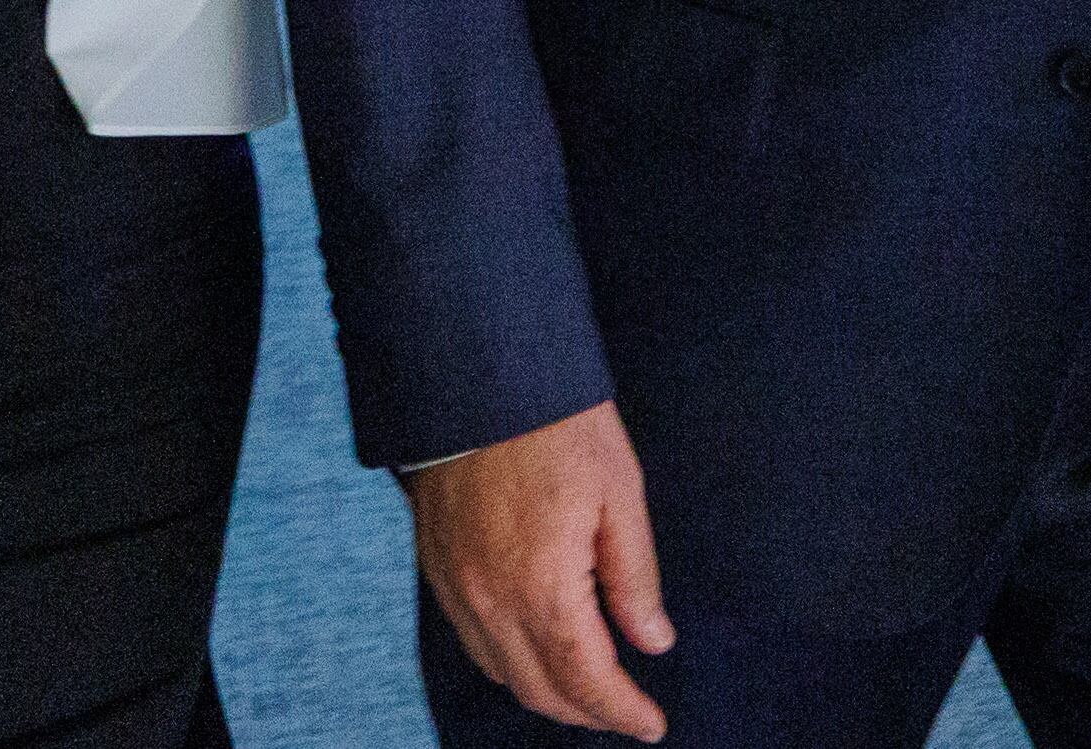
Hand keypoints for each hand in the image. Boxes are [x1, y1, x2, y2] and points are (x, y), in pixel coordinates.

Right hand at [407, 404, 674, 736]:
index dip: (621, 712)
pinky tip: (539, 649)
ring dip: (547, 692)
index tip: (651, 725)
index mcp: (541, 585)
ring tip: (591, 688)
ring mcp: (455, 587)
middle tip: (628, 712)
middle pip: (540, 690)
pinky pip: (473, 642)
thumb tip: (653, 640)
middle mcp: (489, 599)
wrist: (476, 375)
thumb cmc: (557, 424)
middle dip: (588, 713)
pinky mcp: (437, 569)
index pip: (585, 678)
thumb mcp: (620, 493)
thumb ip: (635, 577)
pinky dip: (510, 662)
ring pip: (501, 673)